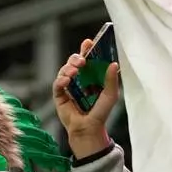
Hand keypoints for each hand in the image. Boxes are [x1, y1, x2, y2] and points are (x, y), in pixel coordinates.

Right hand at [52, 40, 119, 158]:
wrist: (89, 129)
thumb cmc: (100, 113)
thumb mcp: (110, 95)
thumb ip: (111, 80)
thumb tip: (114, 64)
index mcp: (90, 76)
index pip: (87, 59)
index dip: (86, 49)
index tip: (88, 42)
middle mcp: (78, 80)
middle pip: (73, 62)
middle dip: (75, 58)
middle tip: (81, 61)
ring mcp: (68, 87)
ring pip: (63, 71)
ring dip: (68, 68)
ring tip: (74, 73)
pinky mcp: (59, 96)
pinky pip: (57, 84)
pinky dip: (60, 81)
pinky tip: (66, 82)